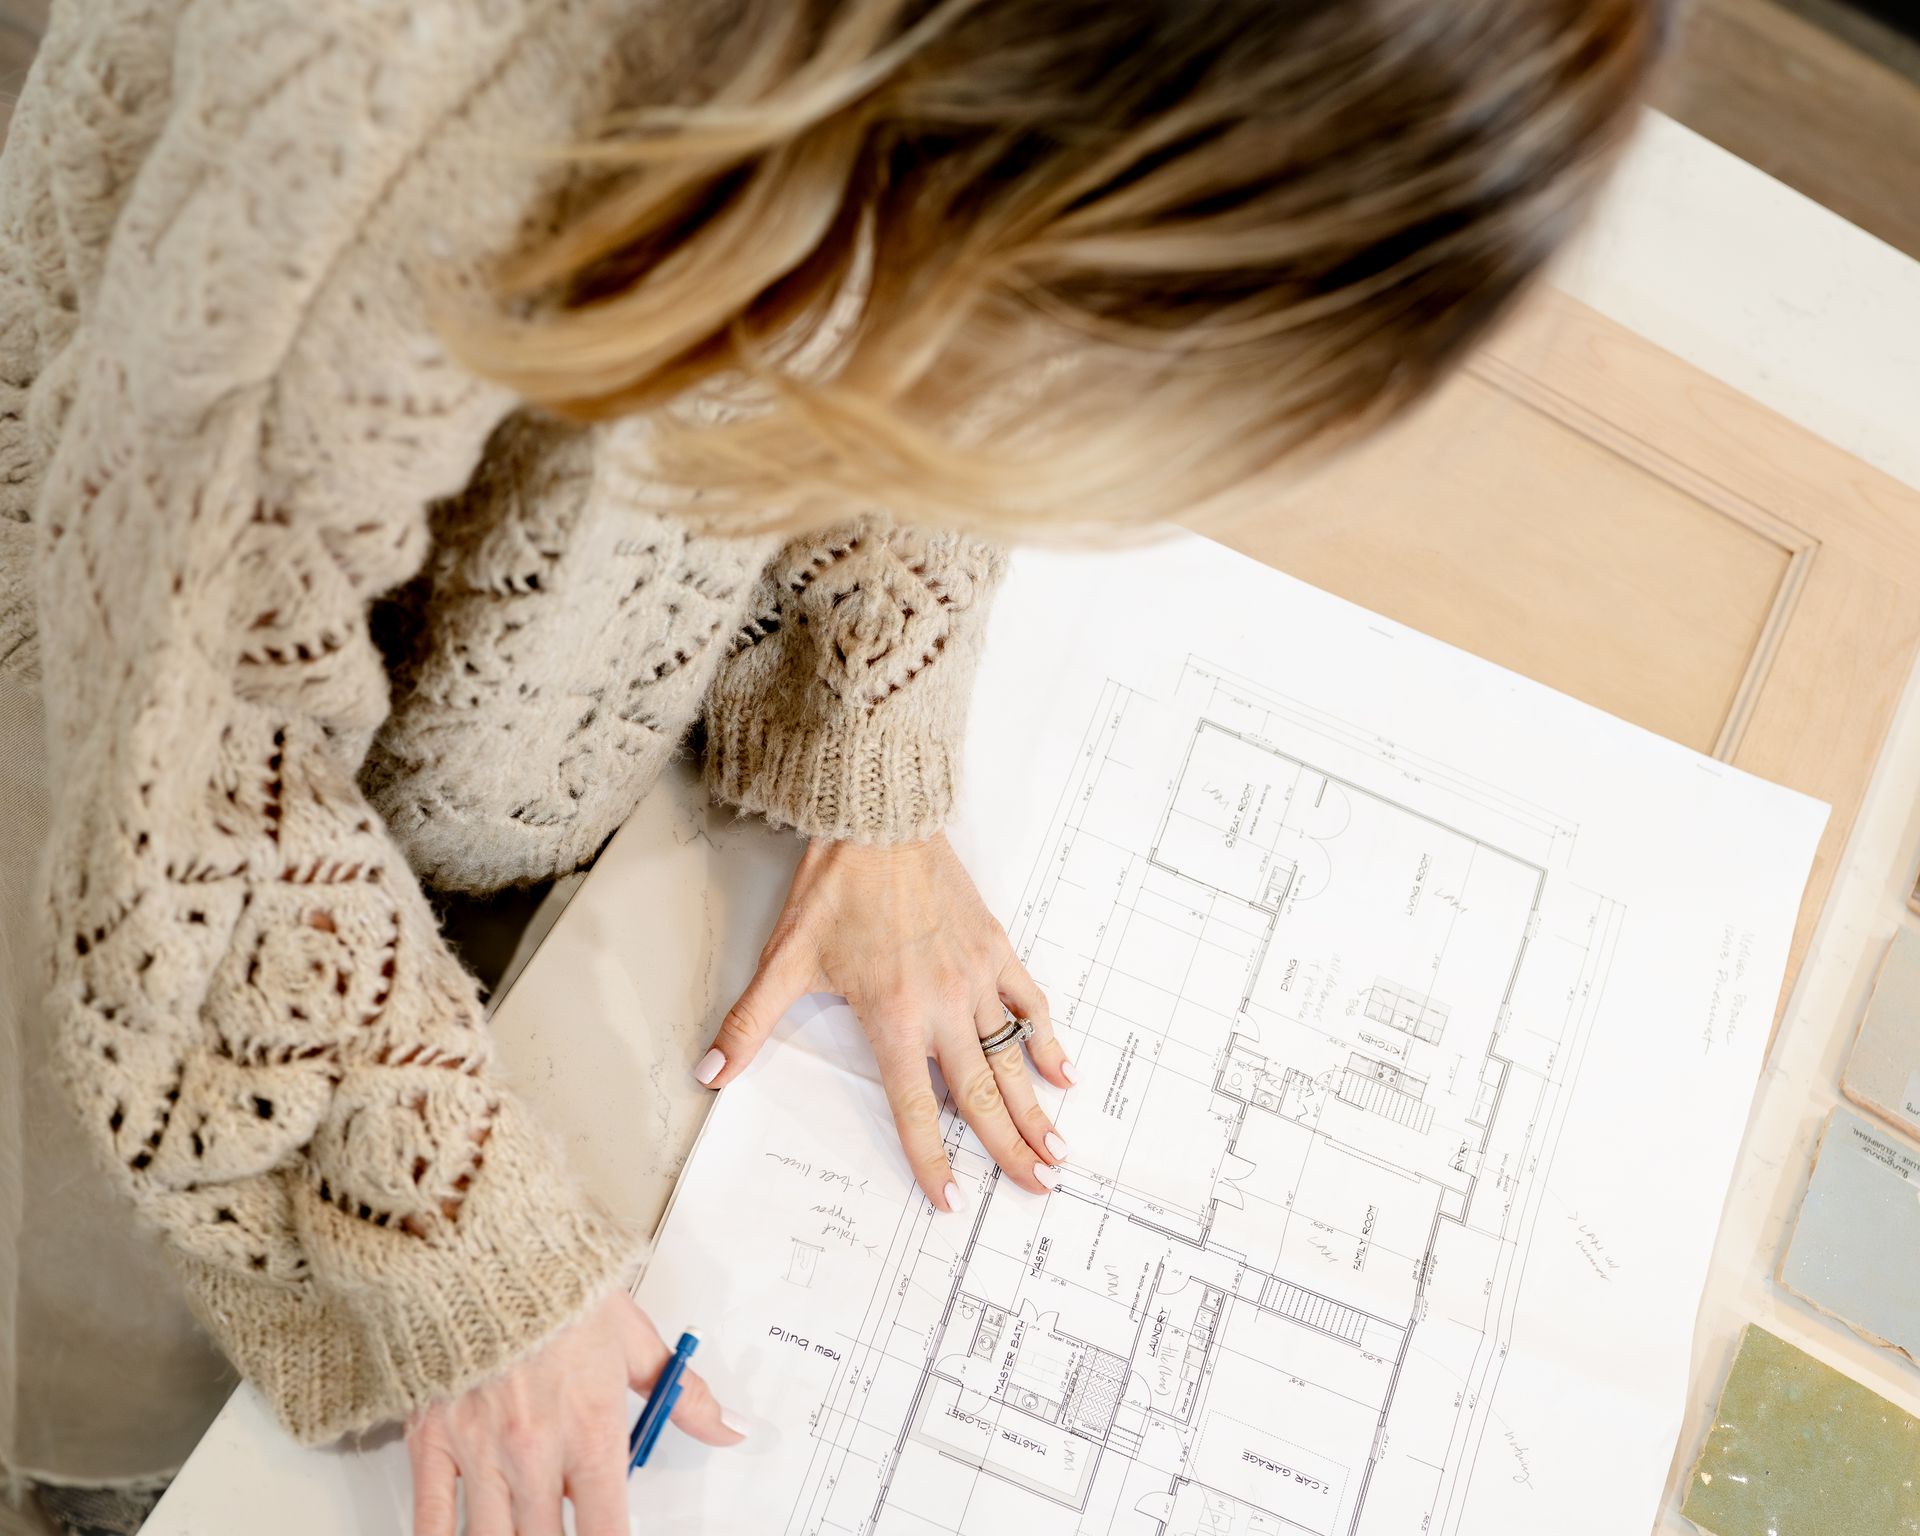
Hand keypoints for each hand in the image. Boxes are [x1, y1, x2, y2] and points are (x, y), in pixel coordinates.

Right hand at [406, 1290, 743, 1535]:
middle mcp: (536, 1451)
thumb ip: (681, 1395)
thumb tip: (729, 1429)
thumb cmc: (556, 1286)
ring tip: (524, 1530)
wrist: (483, 1244)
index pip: (607, 1531)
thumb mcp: (633, 1337)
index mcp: (592, 1429)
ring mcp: (479, 1451)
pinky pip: (429, 1520)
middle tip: (562, 1528)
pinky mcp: (431, 1441)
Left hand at [696, 834, 1075, 1208]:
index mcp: (892, 1017)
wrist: (879, 821)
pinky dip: (1049, 1039)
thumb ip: (749, 1025)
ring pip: (1012, 1057)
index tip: (952, 1200)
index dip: (933, 1160)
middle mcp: (942, 1005)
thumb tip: (710, 1073)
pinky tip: (1065, 1071)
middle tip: (1038, 1186)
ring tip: (1060, 1148)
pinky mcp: (995, 948)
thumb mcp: (783, 961)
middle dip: (1010, 1147)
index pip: (916, 1108)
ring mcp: (975, 976)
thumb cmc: (833, 888)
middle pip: (980, 1094)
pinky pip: (1030, 1003)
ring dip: (1036, 1107)